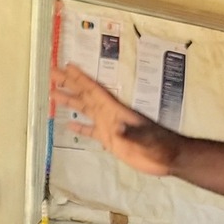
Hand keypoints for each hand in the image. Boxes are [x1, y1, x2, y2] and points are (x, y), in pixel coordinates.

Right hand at [50, 63, 181, 176]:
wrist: (170, 157)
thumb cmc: (160, 146)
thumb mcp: (147, 140)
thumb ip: (131, 134)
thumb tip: (116, 128)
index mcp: (116, 110)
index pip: (95, 90)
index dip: (81, 78)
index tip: (67, 66)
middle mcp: (110, 114)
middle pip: (86, 95)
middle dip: (69, 83)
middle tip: (53, 73)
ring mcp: (110, 126)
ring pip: (86, 109)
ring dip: (71, 101)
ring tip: (54, 93)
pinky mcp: (111, 140)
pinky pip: (91, 131)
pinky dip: (80, 127)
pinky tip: (68, 125)